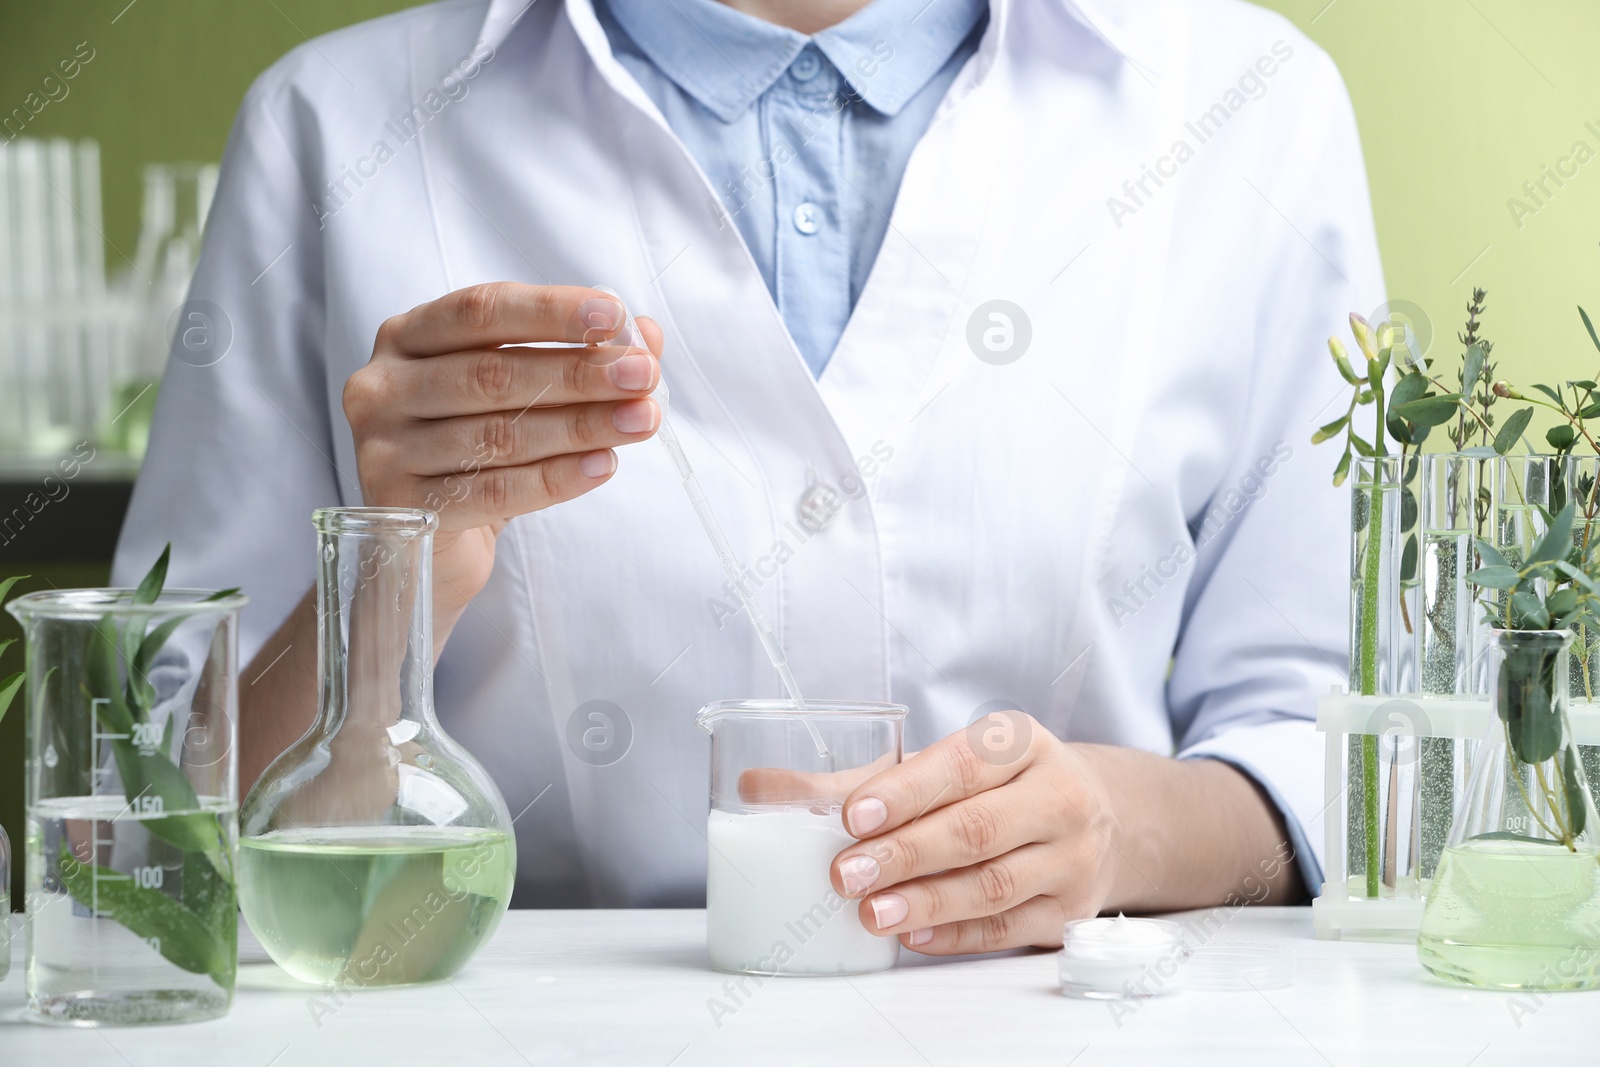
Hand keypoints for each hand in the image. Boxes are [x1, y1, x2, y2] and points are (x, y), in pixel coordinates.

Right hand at [343, 283, 662, 645]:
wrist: (423, 544)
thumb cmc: (472, 453)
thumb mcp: (516, 395)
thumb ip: (573, 356)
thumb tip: (645, 334)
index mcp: (406, 338)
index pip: (480, 311)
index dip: (550, 311)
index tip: (616, 315)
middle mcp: (382, 386)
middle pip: (492, 373)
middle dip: (579, 373)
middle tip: (643, 376)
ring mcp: (383, 450)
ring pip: (498, 435)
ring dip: (580, 426)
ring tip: (640, 421)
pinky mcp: (403, 509)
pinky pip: (493, 492)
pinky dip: (556, 478)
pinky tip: (603, 466)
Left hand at [828, 710, 1300, 953]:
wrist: (1097, 815)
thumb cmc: (994, 785)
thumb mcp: (939, 763)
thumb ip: (850, 780)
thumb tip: (755, 788)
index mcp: (1019, 743)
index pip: (962, 765)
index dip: (905, 792)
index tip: (852, 816)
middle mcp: (1057, 795)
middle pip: (977, 830)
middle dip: (906, 854)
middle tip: (845, 875)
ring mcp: (1070, 857)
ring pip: (994, 885)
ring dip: (927, 902)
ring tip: (871, 914)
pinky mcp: (1069, 911)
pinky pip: (1008, 929)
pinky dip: (955, 936)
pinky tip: (911, 937)